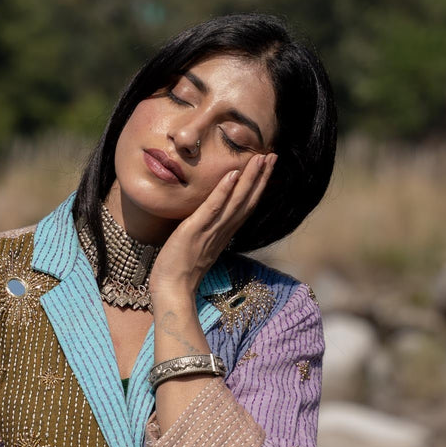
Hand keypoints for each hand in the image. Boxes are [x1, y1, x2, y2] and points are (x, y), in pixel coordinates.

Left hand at [148, 152, 277, 297]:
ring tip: (260, 158)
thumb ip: (206, 233)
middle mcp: (222, 232)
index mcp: (224, 235)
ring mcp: (210, 231)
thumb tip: (206, 221)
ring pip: (236, 202)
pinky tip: (233, 174)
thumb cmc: (180, 272)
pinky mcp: (195, 230)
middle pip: (248, 201)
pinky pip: (213, 208)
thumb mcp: (198, 247)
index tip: (267, 168)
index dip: (258, 187)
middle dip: (261, 178)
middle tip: (273, 155)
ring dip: (250, 179)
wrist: (172, 290)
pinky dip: (223, 191)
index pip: (245, 208)